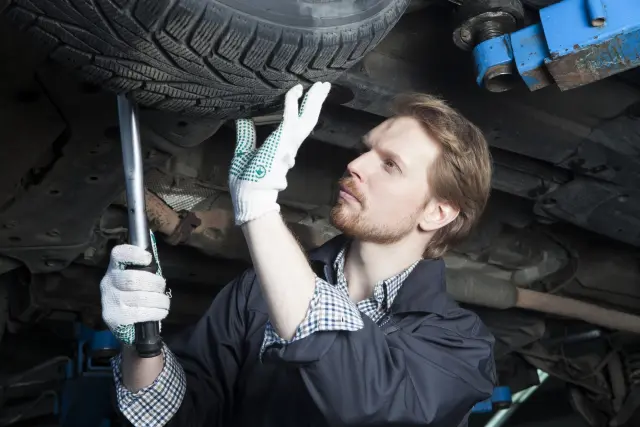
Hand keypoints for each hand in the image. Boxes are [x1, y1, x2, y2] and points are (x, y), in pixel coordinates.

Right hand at [100, 240, 169, 344]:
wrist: (126, 325)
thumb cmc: (135, 296)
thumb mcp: (137, 280)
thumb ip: (145, 271)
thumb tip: (156, 266)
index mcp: (115, 269)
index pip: (118, 254)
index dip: (133, 254)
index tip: (148, 258)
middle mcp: (108, 283)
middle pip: (133, 278)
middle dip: (155, 283)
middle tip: (162, 288)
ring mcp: (110, 301)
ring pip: (140, 297)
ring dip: (159, 300)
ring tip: (164, 302)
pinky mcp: (114, 318)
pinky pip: (141, 313)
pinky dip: (157, 312)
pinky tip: (161, 312)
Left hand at [229, 82, 330, 224]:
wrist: (250, 196)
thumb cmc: (246, 181)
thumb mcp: (244, 152)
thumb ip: (247, 135)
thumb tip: (243, 119)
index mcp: (283, 148)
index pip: (296, 125)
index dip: (301, 109)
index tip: (301, 95)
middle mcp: (290, 145)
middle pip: (308, 119)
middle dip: (316, 102)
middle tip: (323, 86)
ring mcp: (289, 143)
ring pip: (307, 117)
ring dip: (314, 99)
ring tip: (322, 85)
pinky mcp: (283, 141)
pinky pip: (291, 117)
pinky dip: (293, 102)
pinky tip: (296, 89)